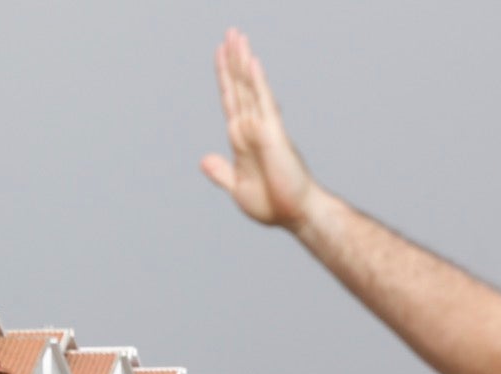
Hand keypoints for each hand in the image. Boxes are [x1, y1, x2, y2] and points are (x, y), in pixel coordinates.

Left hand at [201, 28, 317, 230]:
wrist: (296, 214)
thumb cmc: (274, 203)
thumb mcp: (238, 188)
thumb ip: (221, 172)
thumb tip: (204, 161)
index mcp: (243, 139)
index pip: (231, 101)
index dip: (224, 77)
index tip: (220, 54)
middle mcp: (253, 127)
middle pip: (240, 86)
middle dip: (233, 59)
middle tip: (230, 32)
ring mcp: (264, 127)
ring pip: (251, 87)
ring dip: (242, 61)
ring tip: (237, 36)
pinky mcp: (274, 133)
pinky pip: (264, 103)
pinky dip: (257, 82)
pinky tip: (252, 62)